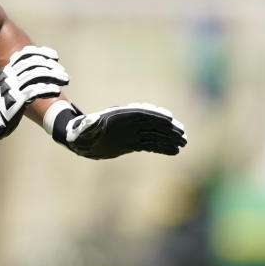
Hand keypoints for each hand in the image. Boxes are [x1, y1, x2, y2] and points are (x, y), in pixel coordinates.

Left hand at [44, 101, 186, 158]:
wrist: (81, 140)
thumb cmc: (80, 133)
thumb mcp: (83, 129)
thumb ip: (89, 125)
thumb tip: (91, 120)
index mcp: (121, 117)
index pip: (142, 114)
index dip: (156, 116)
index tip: (170, 119)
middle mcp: (129, 123)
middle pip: (153, 123)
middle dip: (168, 128)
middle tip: (183, 134)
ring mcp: (133, 133)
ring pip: (155, 134)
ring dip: (169, 138)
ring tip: (184, 143)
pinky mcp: (133, 143)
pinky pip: (151, 144)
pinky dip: (162, 147)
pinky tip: (174, 151)